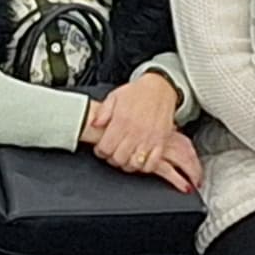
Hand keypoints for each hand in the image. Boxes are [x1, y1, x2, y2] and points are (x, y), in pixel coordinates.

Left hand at [80, 70, 200, 189]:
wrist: (160, 88)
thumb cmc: (137, 93)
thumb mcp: (114, 97)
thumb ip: (102, 112)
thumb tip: (94, 124)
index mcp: (121, 121)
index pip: (106, 148)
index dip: (100, 151)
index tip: (101, 149)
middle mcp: (135, 132)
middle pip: (119, 159)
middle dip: (112, 159)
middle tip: (112, 153)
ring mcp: (149, 138)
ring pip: (134, 164)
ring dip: (127, 164)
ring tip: (125, 157)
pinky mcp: (161, 142)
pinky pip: (152, 164)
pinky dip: (144, 167)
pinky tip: (139, 160)